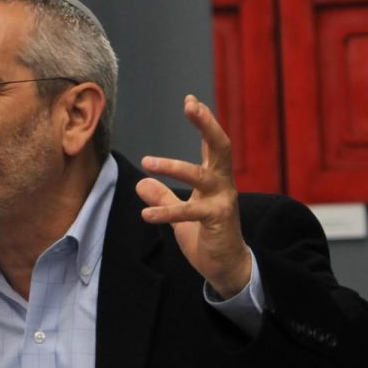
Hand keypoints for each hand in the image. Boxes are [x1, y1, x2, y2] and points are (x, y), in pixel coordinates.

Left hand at [136, 94, 250, 298]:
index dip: (203, 121)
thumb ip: (164, 197)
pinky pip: (190, 212)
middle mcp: (223, 185)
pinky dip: (166, 212)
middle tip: (191, 105)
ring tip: (147, 161)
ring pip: (200, 176)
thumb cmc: (207, 237)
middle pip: (220, 146)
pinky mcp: (217, 220)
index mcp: (216, 179)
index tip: (190, 99)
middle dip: (206, 124)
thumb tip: (141, 184)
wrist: (227, 267)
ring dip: (173, 167)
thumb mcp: (180, 215)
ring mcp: (223, 201)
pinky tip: (145, 213)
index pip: (211, 144)